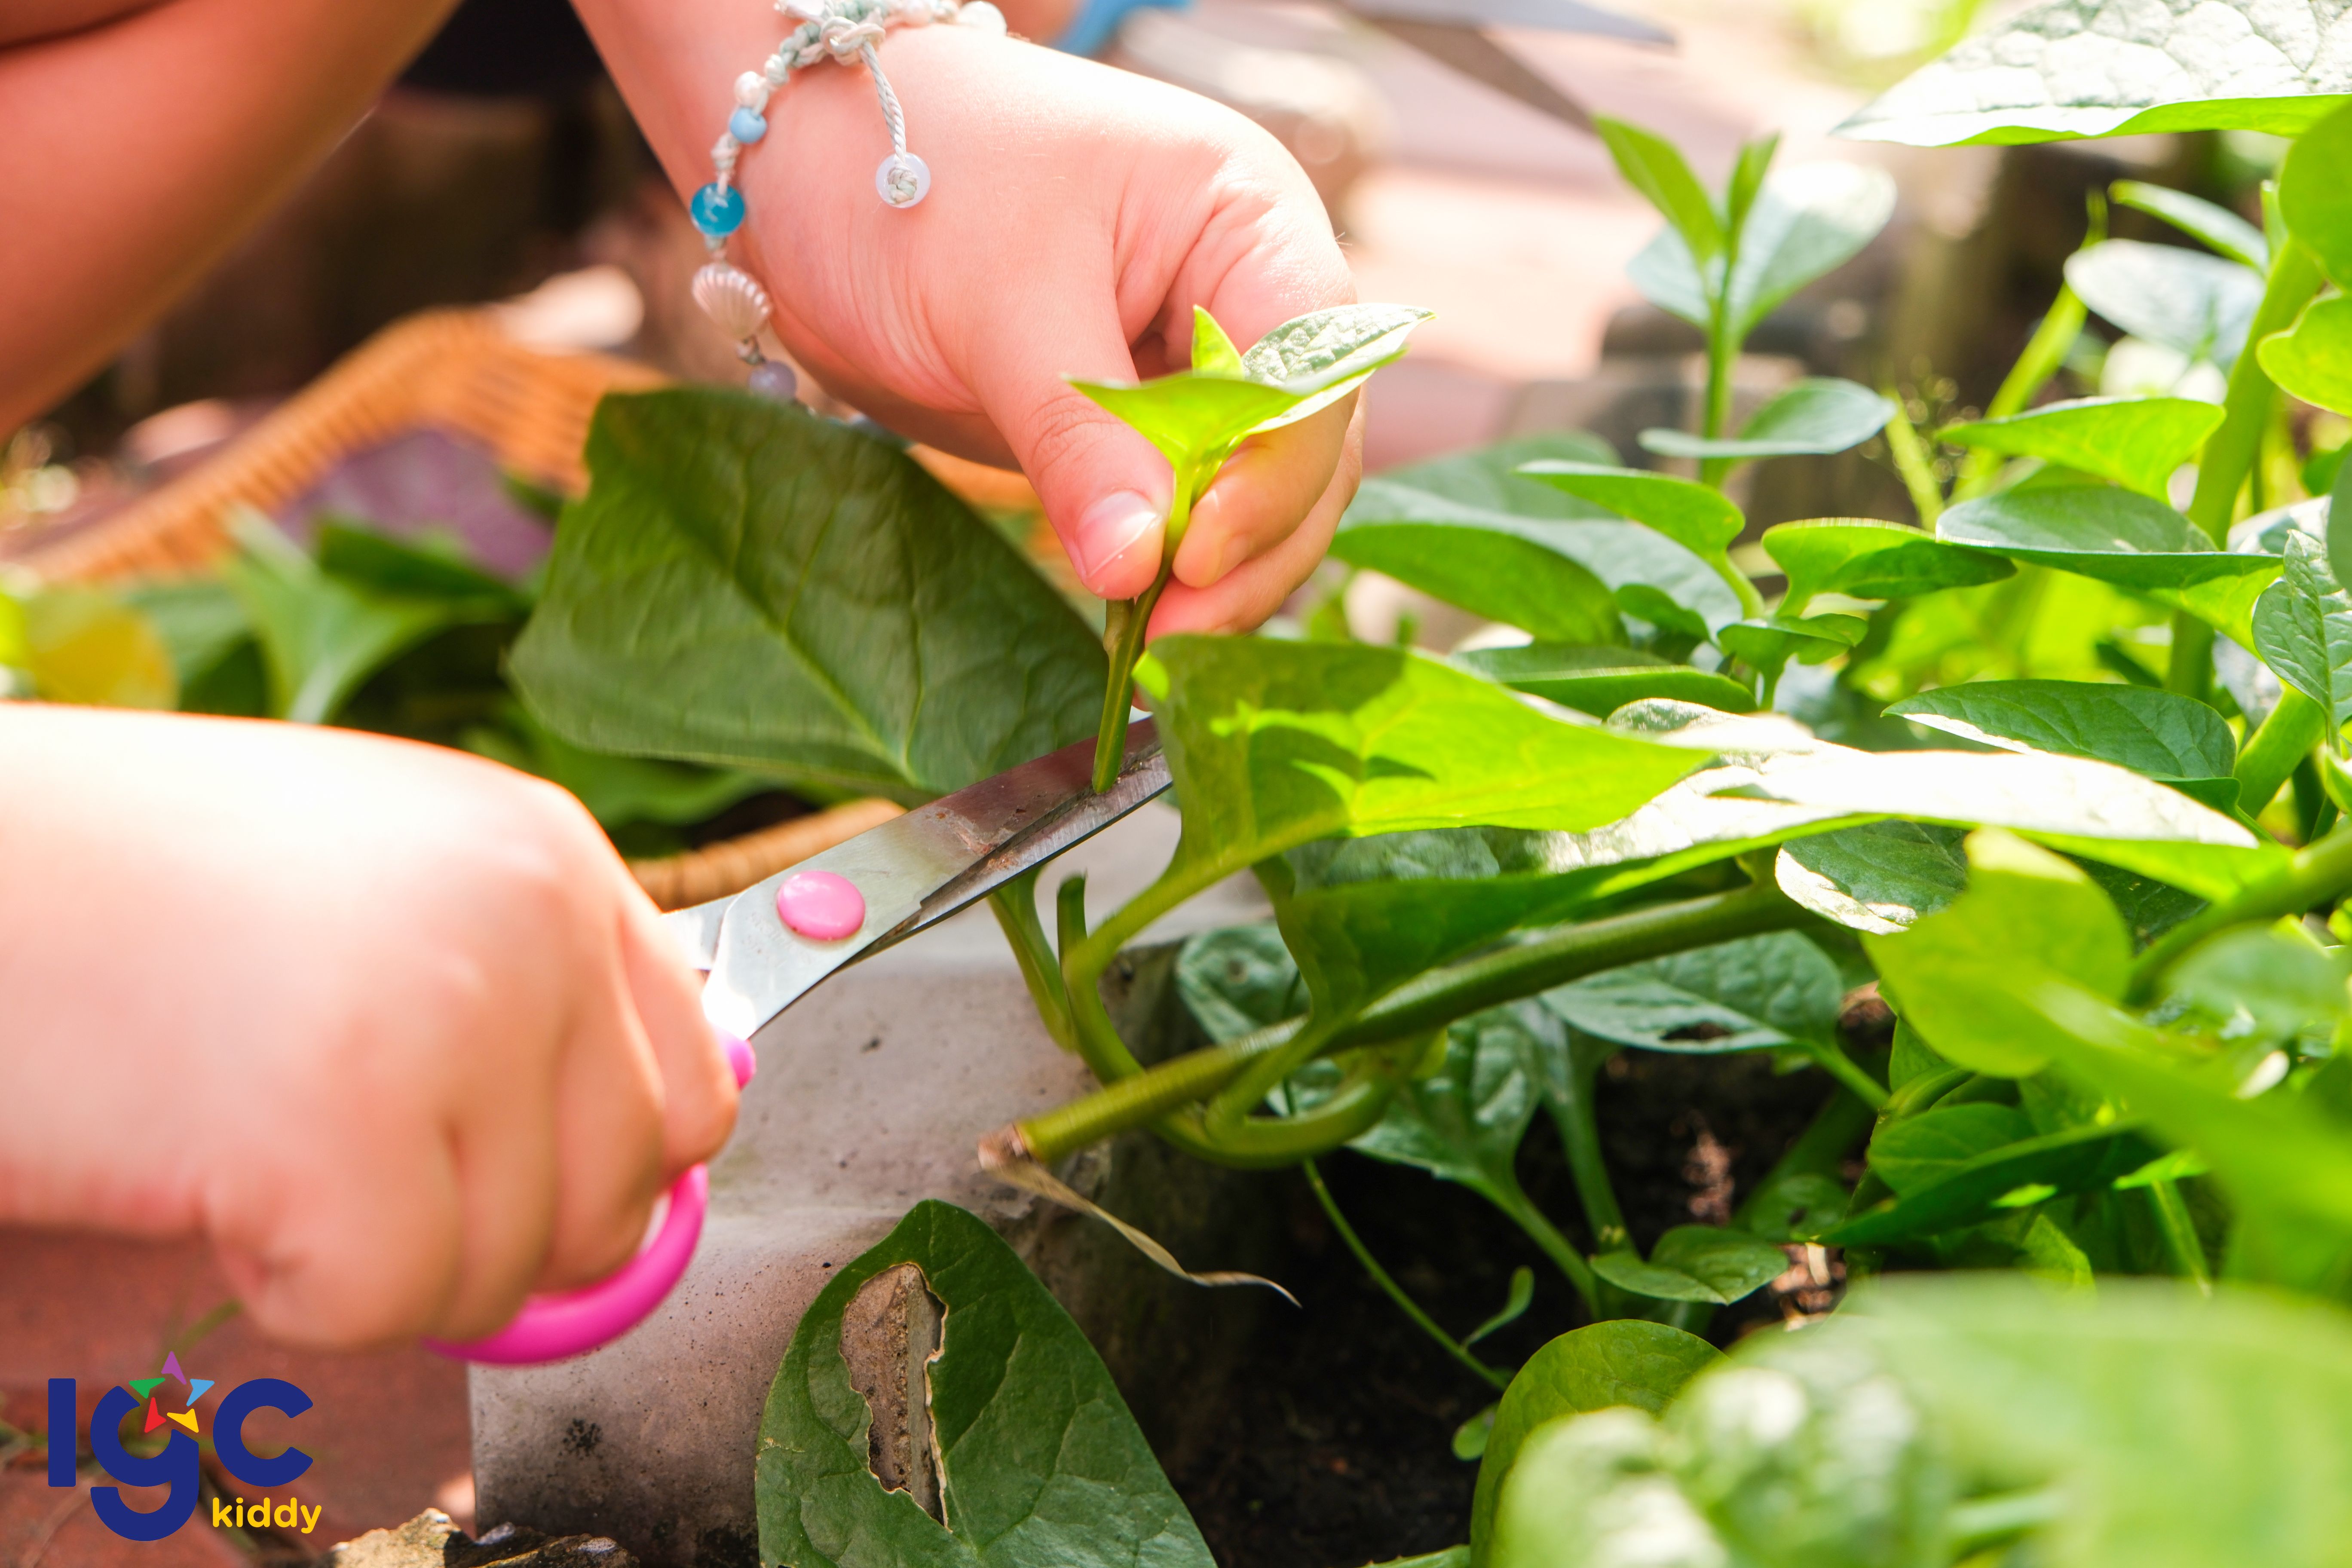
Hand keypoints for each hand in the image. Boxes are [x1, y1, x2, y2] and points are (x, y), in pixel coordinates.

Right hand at [0, 706, 733, 1349]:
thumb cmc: (138, 885)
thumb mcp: (384, 888)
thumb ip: (523, 997)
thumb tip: (633, 1167)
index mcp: (548, 853)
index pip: (694, 1085)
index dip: (601, 1168)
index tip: (500, 1180)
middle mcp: (533, 921)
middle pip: (620, 1193)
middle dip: (494, 1231)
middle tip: (349, 1169)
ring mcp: (453, 1018)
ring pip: (508, 1267)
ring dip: (384, 1255)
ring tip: (258, 1137)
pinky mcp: (342, 1130)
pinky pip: (391, 1303)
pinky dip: (299, 1287)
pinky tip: (216, 1180)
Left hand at [578, 9, 1362, 635]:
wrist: (807, 169)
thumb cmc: (910, 173)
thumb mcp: (998, 300)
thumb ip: (1077, 435)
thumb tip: (1134, 567)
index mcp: (1246, 220)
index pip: (1312, 367)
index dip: (1272, 471)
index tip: (1193, 552)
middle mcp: (1243, 295)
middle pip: (1306, 449)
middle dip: (1251, 546)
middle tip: (1173, 631)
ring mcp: (1193, 367)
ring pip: (1257, 498)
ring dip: (1216, 576)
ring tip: (1151, 641)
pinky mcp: (1137, 428)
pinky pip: (1179, 512)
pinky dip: (1161, 566)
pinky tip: (1128, 614)